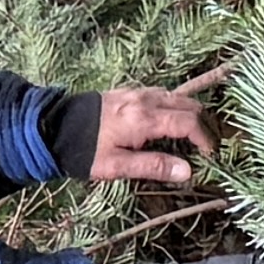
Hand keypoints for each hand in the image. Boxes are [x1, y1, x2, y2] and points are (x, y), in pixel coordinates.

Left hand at [81, 84, 214, 186]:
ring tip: (191, 137)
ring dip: (189, 114)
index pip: (189, 123)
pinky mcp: (129, 92)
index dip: (205, 139)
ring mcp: (137, 92)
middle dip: (202, 125)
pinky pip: (162, 94)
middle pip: (189, 105)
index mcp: (144, 118)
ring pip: (177, 96)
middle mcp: (145, 99)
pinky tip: (168, 124)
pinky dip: (174, 106)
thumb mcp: (117, 166)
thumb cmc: (85, 152)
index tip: (210, 156)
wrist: (52, 127)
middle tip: (205, 147)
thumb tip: (188, 172)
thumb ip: (153, 167)